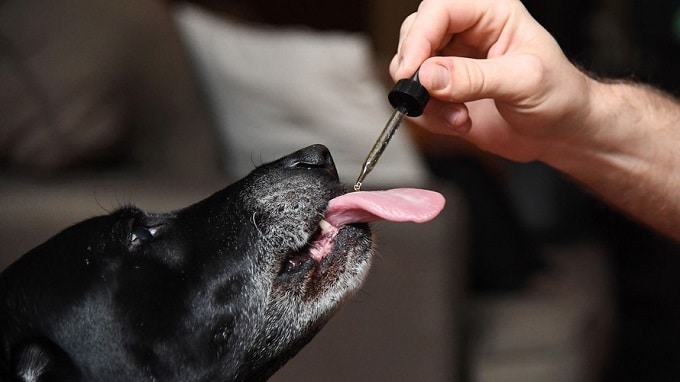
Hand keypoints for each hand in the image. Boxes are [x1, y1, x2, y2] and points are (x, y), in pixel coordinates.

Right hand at [389, 0, 594, 162]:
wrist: (562, 134)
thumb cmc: (560, 96)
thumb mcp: (524, 82)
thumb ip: (475, 78)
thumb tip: (429, 75)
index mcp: (491, 13)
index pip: (440, 10)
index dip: (420, 36)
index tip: (412, 70)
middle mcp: (466, 35)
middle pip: (415, 34)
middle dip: (414, 68)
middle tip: (423, 94)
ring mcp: (453, 65)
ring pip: (410, 70)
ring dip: (425, 99)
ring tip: (457, 116)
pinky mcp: (446, 95)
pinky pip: (418, 102)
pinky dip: (431, 117)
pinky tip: (460, 122)